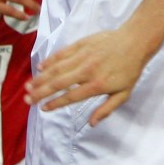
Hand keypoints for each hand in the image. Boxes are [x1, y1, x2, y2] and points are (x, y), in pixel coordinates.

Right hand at [25, 22, 152, 125]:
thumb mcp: (124, 93)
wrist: (135, 41)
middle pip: (58, 83)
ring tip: (29, 86)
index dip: (55, 104)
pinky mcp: (82, 43)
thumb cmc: (130, 69)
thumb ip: (107, 109)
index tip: (43, 109)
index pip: (70, 96)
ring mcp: (83, 55)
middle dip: (40, 92)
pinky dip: (50, 60)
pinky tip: (41, 67)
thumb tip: (91, 124)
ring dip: (41, 78)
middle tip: (28, 100)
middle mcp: (87, 70)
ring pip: (57, 68)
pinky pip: (63, 53)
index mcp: (97, 85)